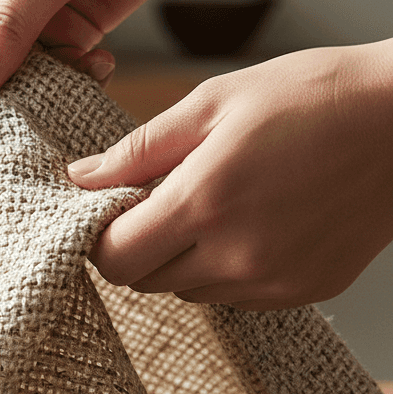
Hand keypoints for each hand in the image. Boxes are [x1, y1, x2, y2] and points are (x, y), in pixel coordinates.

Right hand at [0, 0, 200, 96]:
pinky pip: (56, 72)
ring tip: (82, 69)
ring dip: (47, 85)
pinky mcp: (63, 29)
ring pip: (16, 78)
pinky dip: (76, 77)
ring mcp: (24, 15)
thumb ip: (9, 26)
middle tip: (34, 106)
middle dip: (3, 91)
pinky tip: (101, 61)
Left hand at [67, 43, 392, 308]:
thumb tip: (80, 177)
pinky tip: (248, 222)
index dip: (99, 236)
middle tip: (158, 198)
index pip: (114, 257)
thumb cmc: (312, 97)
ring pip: (187, 290)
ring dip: (179, 257)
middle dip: (136, 244)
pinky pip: (234, 296)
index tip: (108, 208)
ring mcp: (274, 280)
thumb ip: (137, 149)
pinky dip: (223, 267)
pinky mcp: (305, 290)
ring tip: (211, 204)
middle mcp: (237, 255)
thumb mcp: (212, 103)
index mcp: (205, 202)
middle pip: (143, 281)